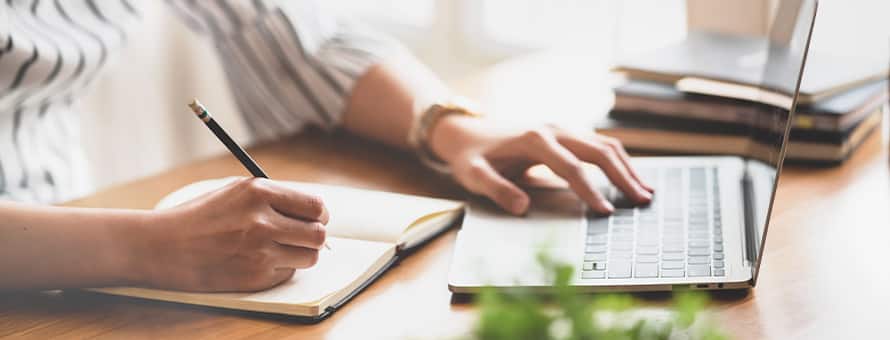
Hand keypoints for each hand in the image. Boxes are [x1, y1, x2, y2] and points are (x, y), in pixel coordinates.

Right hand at [133, 178, 328, 291]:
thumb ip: (273, 198)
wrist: (163, 246)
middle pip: (319, 234)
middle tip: (304, 237)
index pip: (315, 206)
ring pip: (309, 257)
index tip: (315, 218)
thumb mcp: (235, 192)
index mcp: (258, 192)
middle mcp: (262, 221)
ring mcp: (260, 251)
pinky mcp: (255, 277)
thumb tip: (312, 211)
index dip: (319, 215)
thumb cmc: (200, 217)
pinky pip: (287, 273)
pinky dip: (280, 269)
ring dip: (300, 255)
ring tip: (281, 249)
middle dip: (315, 236)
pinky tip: (258, 261)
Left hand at [429, 116, 653, 214]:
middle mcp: (553, 129)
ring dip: (627, 167)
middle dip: (622, 176)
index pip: (570, 167)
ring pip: (604, 144)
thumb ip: (495, 189)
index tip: (606, 212)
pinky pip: (599, 145)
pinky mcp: (566, 134)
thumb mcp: (473, 174)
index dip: (590, 190)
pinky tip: (631, 178)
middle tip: (642, 201)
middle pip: (598, 151)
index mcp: (534, 139)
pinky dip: (618, 161)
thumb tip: (522, 206)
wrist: (467, 132)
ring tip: (646, 192)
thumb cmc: (471, 156)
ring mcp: (562, 129)